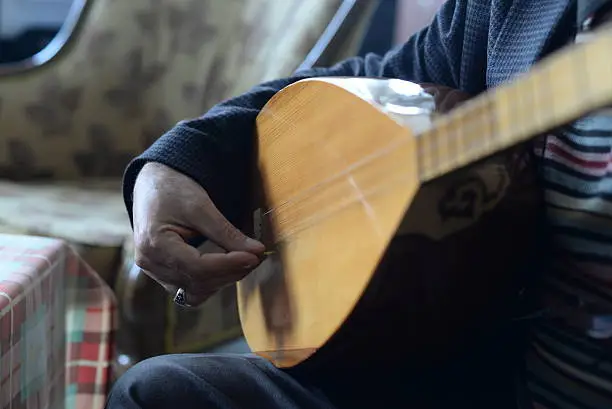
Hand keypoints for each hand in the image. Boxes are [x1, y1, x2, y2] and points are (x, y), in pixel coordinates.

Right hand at [132, 162, 264, 305]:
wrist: (153, 184)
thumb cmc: (173, 190)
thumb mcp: (200, 206)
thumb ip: (227, 232)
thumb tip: (256, 252)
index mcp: (154, 245)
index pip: (197, 267)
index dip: (229, 265)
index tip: (254, 256)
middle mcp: (150, 264)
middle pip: (198, 282)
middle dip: (230, 272)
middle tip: (255, 257)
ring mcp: (155, 272)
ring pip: (195, 292)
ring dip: (222, 280)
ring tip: (243, 261)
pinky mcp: (163, 274)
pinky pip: (190, 290)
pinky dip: (210, 283)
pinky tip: (225, 268)